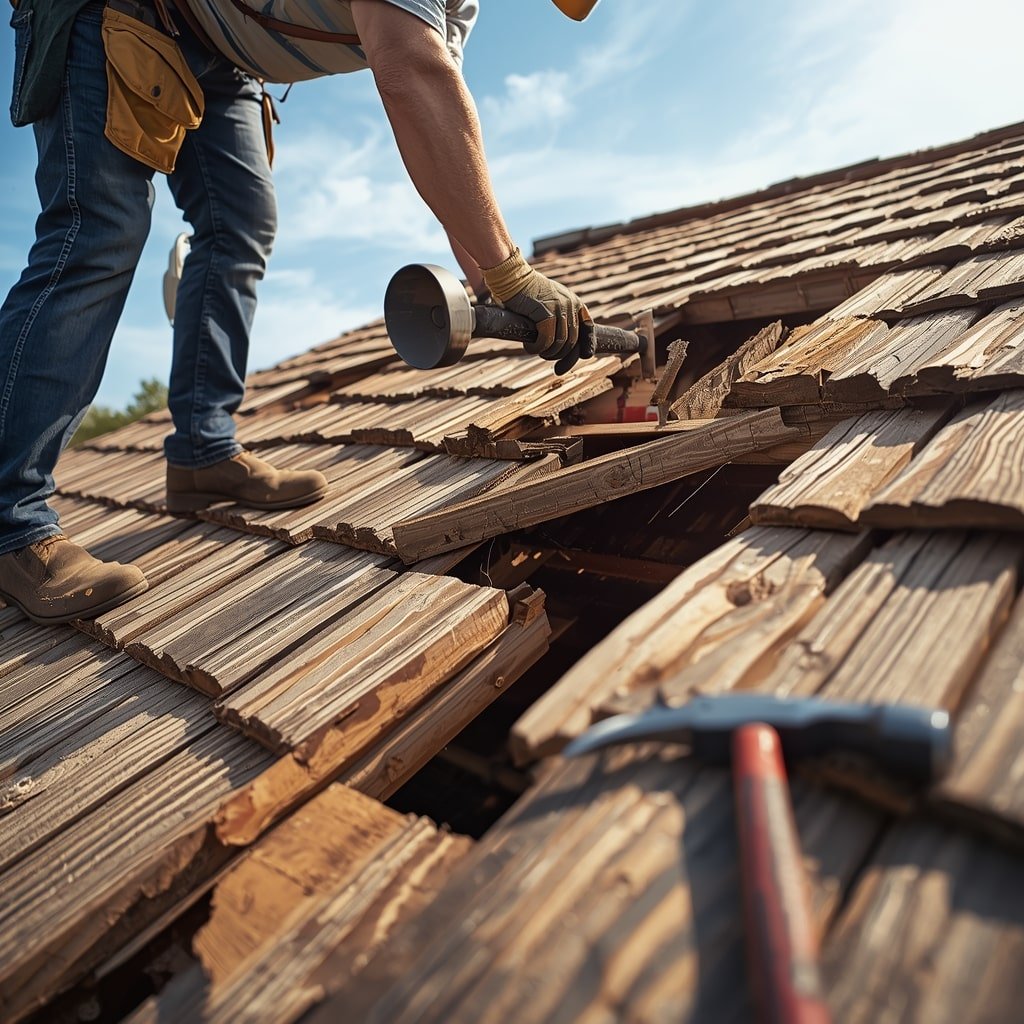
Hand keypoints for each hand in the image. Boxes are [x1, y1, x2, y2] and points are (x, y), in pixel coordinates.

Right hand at [482, 248, 593, 371]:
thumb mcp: (549, 302)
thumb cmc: (526, 293)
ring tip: (537, 351)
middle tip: (546, 356)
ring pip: (561, 342)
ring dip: (548, 352)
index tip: (580, 357)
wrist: (512, 277)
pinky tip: (529, 347)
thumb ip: (558, 317)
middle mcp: (571, 304)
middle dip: (561, 355)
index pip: (588, 328)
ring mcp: (560, 308)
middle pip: (573, 340)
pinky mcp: (546, 312)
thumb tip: (561, 342)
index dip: (586, 346)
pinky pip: (547, 340)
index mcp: (574, 302)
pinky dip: (537, 348)